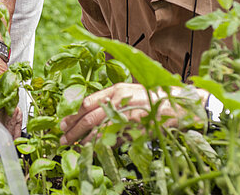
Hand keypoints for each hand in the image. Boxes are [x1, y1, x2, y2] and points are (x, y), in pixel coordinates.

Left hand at [60, 83, 201, 145]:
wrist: (178, 104)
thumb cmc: (152, 97)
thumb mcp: (129, 91)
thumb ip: (111, 98)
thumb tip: (90, 109)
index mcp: (116, 90)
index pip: (88, 102)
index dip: (74, 113)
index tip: (63, 122)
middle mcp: (119, 101)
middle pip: (90, 116)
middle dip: (73, 128)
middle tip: (61, 137)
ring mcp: (127, 116)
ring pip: (99, 130)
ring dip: (84, 140)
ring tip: (72, 146)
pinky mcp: (136, 130)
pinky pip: (115, 140)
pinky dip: (102, 146)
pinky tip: (92, 151)